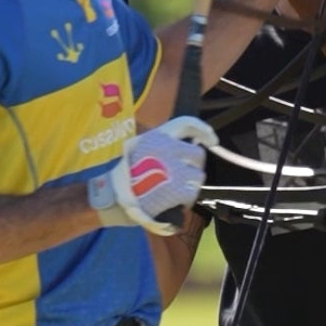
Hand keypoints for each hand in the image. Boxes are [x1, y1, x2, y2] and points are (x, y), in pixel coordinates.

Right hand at [88, 116, 217, 234]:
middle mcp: (168, 149)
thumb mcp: (138, 148)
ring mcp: (175, 169)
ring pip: (198, 176)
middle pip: (198, 154)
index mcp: (157, 136)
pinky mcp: (177, 189)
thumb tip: (188, 145)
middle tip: (182, 176)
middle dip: (193, 166)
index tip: (212, 139)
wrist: (113, 199)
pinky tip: (173, 202)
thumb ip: (161, 145)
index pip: (186, 124)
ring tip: (174, 191)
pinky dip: (185, 200)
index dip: (203, 129)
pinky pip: (192, 193)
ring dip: (190, 185)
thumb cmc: (125, 176)